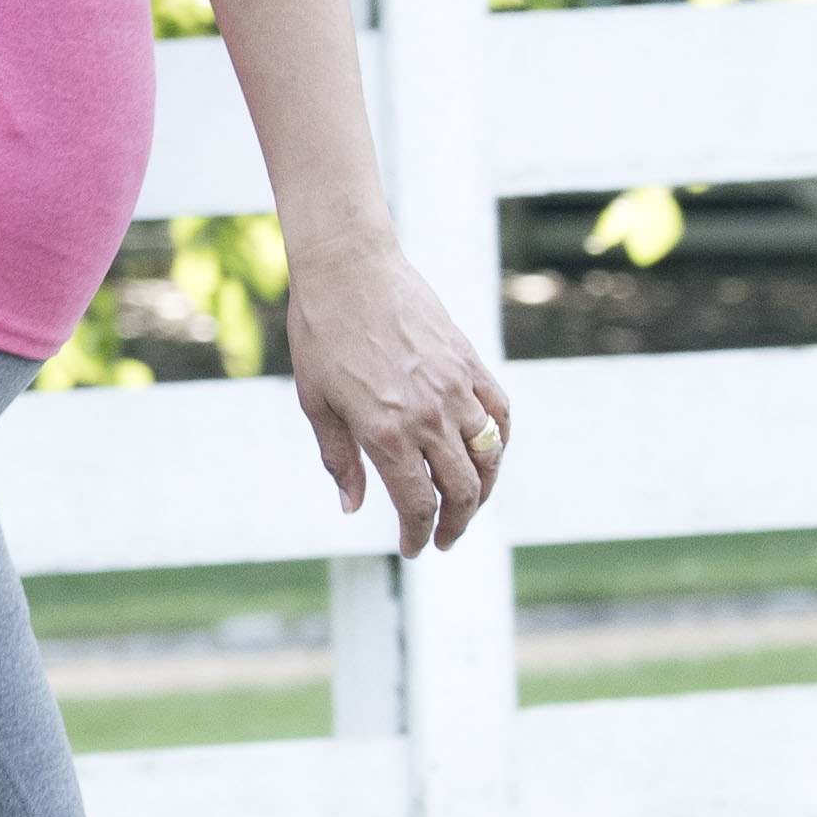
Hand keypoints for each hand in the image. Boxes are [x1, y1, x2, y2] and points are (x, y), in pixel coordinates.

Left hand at [283, 232, 513, 555]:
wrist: (349, 268)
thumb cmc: (320, 334)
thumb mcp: (316, 404)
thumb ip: (339, 460)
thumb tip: (354, 508)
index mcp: (385, 432)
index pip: (418, 505)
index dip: (419, 535)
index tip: (415, 548)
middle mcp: (428, 416)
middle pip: (461, 491)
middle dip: (455, 524)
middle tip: (444, 537)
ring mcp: (456, 388)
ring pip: (488, 458)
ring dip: (482, 491)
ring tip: (467, 505)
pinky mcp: (471, 363)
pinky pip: (499, 414)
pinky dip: (500, 442)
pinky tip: (488, 455)